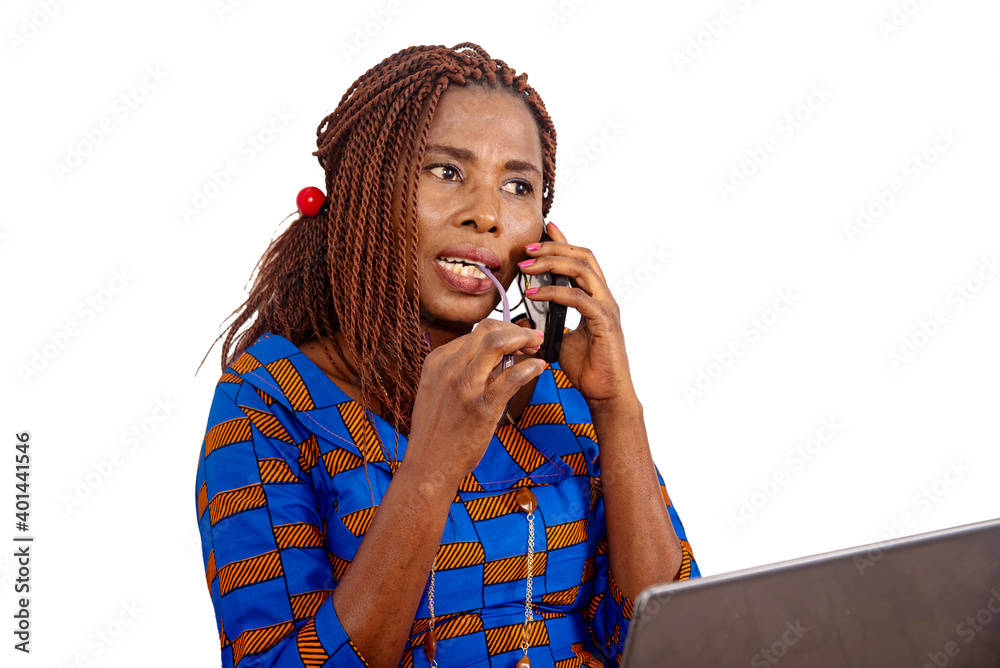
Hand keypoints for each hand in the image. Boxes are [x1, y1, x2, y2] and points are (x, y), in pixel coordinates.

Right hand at [405, 318, 545, 484]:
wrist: (429, 464)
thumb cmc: (436, 431)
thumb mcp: (436, 389)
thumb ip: (457, 370)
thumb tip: (490, 358)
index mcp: (437, 361)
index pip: (475, 332)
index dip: (501, 331)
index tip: (515, 338)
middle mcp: (450, 368)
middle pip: (488, 329)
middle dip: (515, 328)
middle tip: (532, 338)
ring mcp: (466, 386)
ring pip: (498, 343)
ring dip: (524, 338)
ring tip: (537, 345)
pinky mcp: (483, 406)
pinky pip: (512, 376)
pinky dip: (530, 368)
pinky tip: (538, 369)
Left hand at [518, 221, 635, 404]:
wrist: (605, 394)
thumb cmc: (588, 369)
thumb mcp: (562, 339)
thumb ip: (550, 322)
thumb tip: (527, 316)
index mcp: (597, 298)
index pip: (582, 260)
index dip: (564, 241)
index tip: (546, 228)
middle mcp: (605, 298)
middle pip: (583, 257)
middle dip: (554, 247)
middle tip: (527, 249)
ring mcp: (607, 308)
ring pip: (583, 270)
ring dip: (552, 263)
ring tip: (527, 267)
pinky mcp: (604, 322)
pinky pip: (578, 298)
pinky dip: (554, 292)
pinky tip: (535, 294)